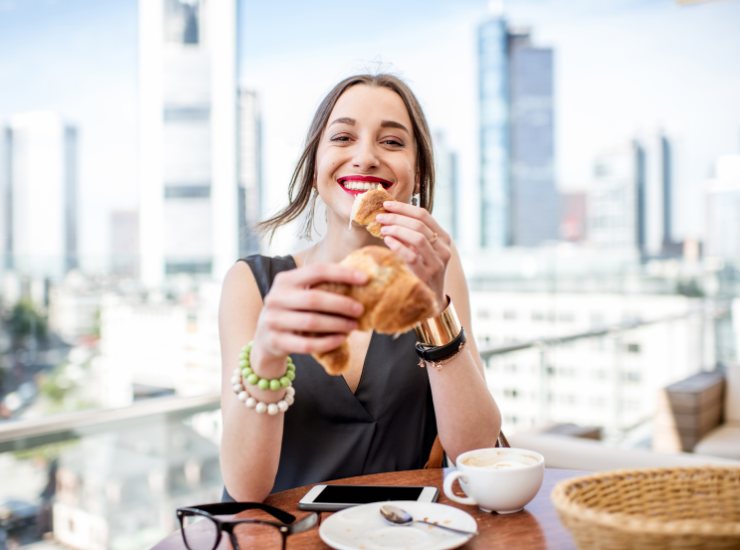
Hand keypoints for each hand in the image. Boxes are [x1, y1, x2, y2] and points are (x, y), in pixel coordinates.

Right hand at [251, 265, 367, 375]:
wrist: (264, 340)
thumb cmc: (291, 312)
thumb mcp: (298, 294)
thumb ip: (320, 286)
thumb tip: (360, 280)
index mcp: (285, 280)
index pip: (316, 270)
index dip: (342, 273)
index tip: (365, 279)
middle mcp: (275, 297)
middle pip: (314, 298)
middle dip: (342, 304)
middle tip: (360, 310)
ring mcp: (273, 320)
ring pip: (311, 322)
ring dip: (337, 324)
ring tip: (353, 326)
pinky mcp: (275, 341)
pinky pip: (306, 344)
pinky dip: (327, 342)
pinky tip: (341, 339)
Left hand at [376, 201, 449, 311]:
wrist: (431, 302)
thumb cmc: (422, 272)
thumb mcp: (424, 252)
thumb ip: (413, 235)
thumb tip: (390, 214)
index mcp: (444, 239)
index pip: (424, 215)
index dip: (404, 207)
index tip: (387, 204)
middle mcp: (443, 250)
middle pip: (419, 224)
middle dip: (397, 217)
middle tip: (380, 217)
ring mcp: (436, 264)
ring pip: (417, 237)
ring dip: (396, 229)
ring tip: (382, 229)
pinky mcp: (426, 276)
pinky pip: (411, 256)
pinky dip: (397, 245)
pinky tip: (387, 240)